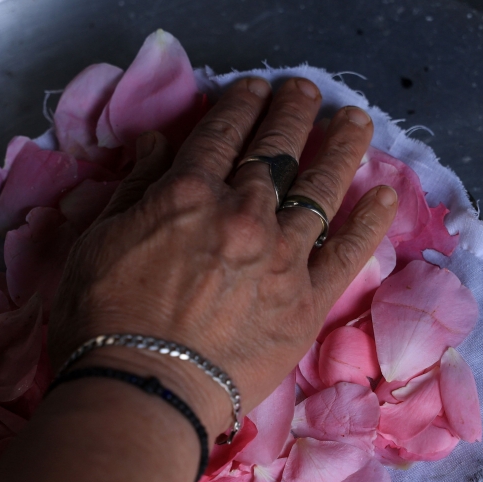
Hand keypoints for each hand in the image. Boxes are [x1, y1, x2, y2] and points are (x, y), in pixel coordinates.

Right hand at [48, 76, 397, 436]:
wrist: (142, 394)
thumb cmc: (103, 322)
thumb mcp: (98, 241)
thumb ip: (134, 189)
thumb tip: (156, 145)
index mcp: (189, 194)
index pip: (223, 133)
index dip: (241, 104)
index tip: (256, 87)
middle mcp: (244, 213)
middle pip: (276, 149)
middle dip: (293, 110)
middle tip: (307, 90)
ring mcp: (283, 256)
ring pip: (321, 187)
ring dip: (341, 146)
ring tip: (355, 120)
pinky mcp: (308, 301)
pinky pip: (348, 253)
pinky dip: (370, 221)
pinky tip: (385, 195)